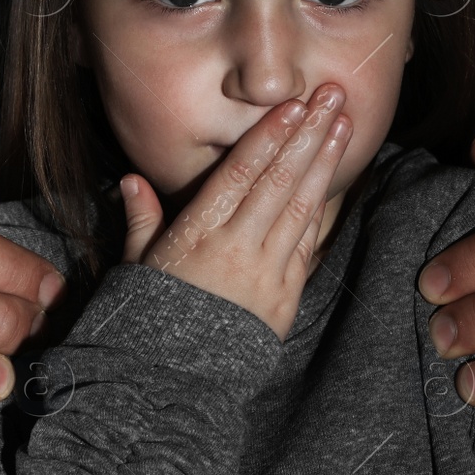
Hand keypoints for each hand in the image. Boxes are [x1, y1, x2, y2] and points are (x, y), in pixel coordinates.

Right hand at [119, 84, 351, 340]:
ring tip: (344, 124)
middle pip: (280, 180)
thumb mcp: (137, 264)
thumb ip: (141, 218)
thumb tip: (130, 180)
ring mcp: (266, 271)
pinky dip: (322, 207)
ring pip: (301, 206)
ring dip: (325, 162)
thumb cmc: (151, 315)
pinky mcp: (286, 296)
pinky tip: (334, 178)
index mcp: (199, 233)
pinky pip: (307, 243)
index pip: (242, 174)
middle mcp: (237, 247)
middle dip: (309, 134)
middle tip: (333, 95)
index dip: (270, 136)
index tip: (293, 105)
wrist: (176, 379)